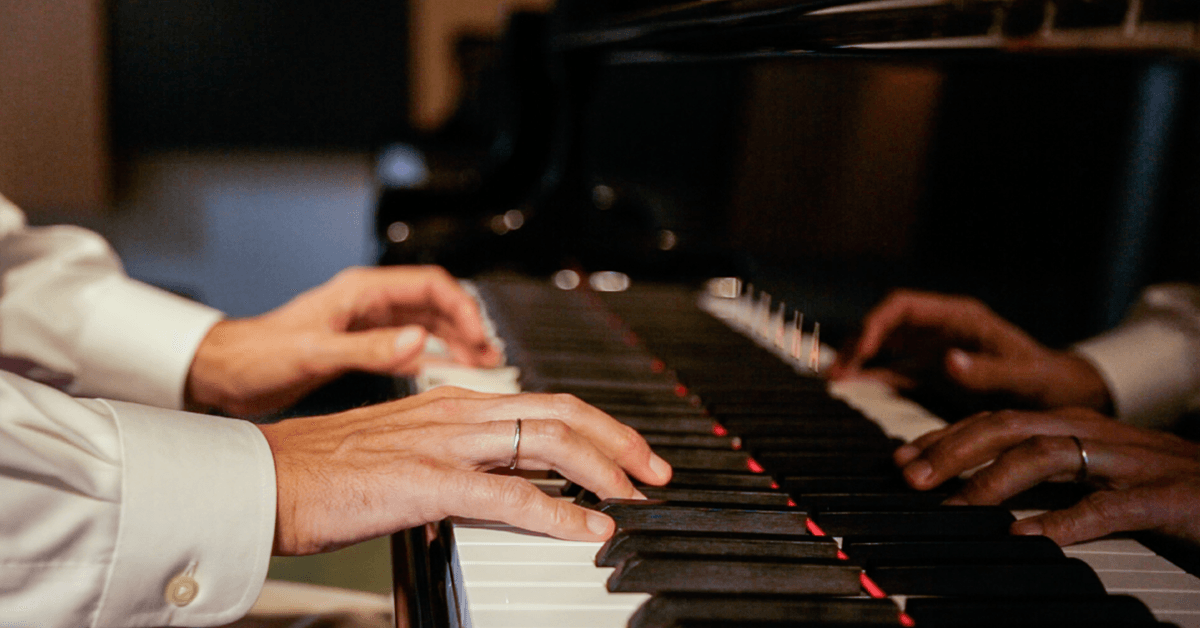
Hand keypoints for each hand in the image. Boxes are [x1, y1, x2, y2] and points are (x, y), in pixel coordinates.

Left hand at [186, 266, 502, 416]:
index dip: (461, 307)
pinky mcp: (359, 346)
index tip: (479, 336)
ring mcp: (365, 324)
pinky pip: (408, 346)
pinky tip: (445, 374)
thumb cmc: (257, 354)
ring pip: (426, 325)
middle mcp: (367, 304)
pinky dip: (432, 358)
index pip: (429, 285)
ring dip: (454, 342)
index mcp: (360, 292)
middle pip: (435, 304)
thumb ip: (370, 349)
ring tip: (479, 365)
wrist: (223, 372)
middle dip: (467, 326)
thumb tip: (419, 342)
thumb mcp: (316, 352)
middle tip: (489, 355)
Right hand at [259, 387, 673, 554]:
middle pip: (562, 412)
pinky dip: (558, 512)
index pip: (545, 403)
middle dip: (620, 440)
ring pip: (547, 441)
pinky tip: (587, 529)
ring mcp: (444, 442)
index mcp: (454, 404)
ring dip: (604, 470)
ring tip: (635, 497)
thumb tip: (502, 479)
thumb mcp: (406, 449)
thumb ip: (457, 456)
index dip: (599, 426)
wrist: (264, 476)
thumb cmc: (327, 469)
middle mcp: (457, 413)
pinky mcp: (426, 480)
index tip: (630, 455)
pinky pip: (508, 494)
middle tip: (656, 471)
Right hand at [829, 290, 1110, 411]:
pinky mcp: (933, 369)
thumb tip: (948, 360)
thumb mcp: (1022, 376)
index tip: (863, 350)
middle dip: (859, 343)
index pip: (903, 306)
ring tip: (836, 381)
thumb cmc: (1047, 381)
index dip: (876, 323)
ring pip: (883, 344)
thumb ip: (986, 371)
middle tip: (839, 373)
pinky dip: (871, 377)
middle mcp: (941, 327)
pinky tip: (854, 389)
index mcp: (959, 317)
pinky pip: (893, 368)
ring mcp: (934, 347)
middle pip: (885, 324)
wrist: (1063, 394)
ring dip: (860, 359)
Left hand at [894, 407, 1199, 544]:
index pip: (997, 421)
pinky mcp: (1164, 497)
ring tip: (952, 504)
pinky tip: (1023, 536)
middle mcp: (1096, 434)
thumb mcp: (1098, 473)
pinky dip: (1061, 520)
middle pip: (1009, 427)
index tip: (900, 461)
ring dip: (992, 479)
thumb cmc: (1168, 487)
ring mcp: (1130, 462)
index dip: (944, 437)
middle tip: (909, 478)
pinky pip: (1106, 506)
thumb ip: (1044, 475)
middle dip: (952, 449)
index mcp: (1076, 426)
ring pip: (1047, 455)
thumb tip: (978, 492)